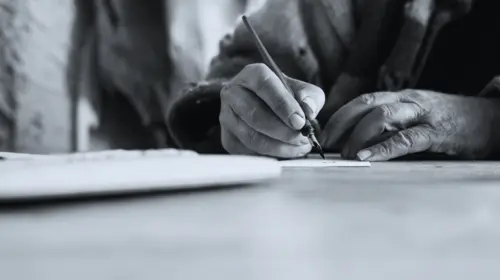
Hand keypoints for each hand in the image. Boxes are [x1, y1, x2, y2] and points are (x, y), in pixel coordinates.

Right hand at [219, 63, 324, 157]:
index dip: (283, 104)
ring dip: (279, 146)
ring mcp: (227, 117)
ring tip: (299, 146)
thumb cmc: (284, 98)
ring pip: (251, 137)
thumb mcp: (302, 91)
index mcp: (252, 74)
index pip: (264, 85)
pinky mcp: (228, 138)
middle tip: (301, 138)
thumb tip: (308, 110)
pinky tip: (286, 151)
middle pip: (255, 115)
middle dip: (283, 131)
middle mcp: (233, 93)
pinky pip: (248, 152)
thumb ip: (310, 97)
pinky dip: (271, 156)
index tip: (300, 122)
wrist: (265, 108)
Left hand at [320, 89, 499, 160]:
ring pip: (382, 115)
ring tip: (346, 154)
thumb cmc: (446, 120)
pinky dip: (383, 147)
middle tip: (327, 145)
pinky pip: (406, 138)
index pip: (362, 100)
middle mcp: (408, 100)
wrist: (489, 118)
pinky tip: (367, 156)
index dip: (339, 116)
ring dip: (358, 135)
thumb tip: (355, 140)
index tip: (323, 133)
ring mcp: (422, 113)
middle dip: (341, 124)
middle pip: (366, 104)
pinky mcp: (437, 131)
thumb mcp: (414, 115)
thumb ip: (390, 123)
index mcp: (400, 97)